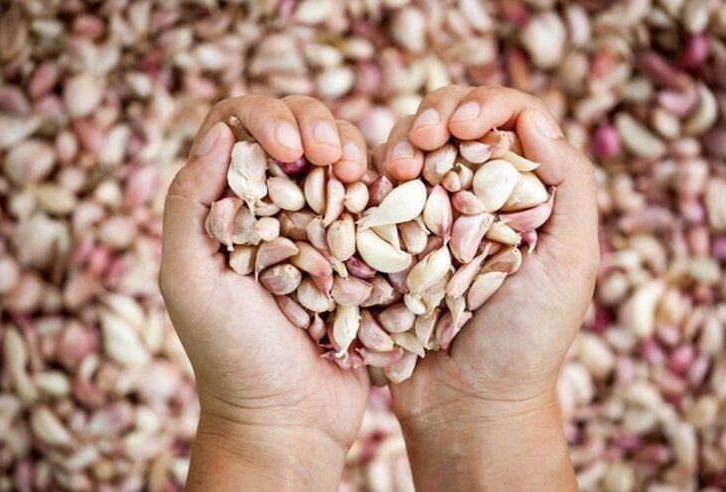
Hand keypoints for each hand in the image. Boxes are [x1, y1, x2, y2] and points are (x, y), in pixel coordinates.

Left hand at [159, 95, 369, 490]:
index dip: (264, 118)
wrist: (292, 415)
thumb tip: (219, 133)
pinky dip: (377, 179)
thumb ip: (190, 204)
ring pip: (337, 151)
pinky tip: (379, 188)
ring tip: (357, 173)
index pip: (236, 126)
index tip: (289, 151)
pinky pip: (370, 193)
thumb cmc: (233, 355)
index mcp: (223, 207)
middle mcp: (270, 206)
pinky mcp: (358, 245)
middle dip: (314, 125)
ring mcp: (318, 223)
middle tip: (330, 154)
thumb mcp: (191, 280)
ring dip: (350, 146)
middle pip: (292, 128)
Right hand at [380, 86, 598, 490]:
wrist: (466, 402)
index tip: (466, 124)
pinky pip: (375, 189)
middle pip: (455, 121)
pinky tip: (370, 182)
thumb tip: (535, 119)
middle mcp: (474, 196)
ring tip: (397, 166)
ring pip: (411, 146)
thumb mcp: (572, 265)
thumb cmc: (527, 340)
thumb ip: (570, 188)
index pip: (510, 120)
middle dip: (439, 114)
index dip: (487, 105)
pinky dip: (371, 174)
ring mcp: (427, 215)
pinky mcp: (389, 239)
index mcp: (524, 194)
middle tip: (426, 137)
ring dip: (402, 140)